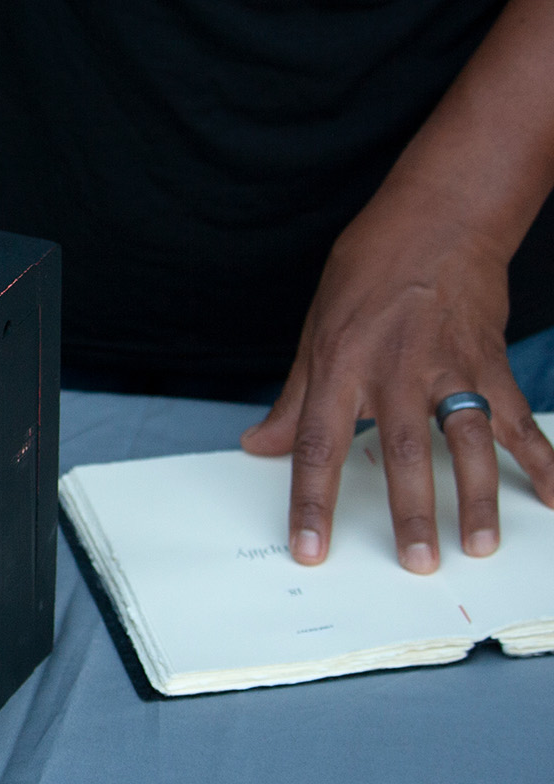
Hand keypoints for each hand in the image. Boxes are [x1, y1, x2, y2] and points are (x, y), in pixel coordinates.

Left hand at [240, 195, 553, 572]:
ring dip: (477, 497)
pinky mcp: (489, 363)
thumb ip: (292, 401)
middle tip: (416, 562)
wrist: (434, 221)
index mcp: (339, 367)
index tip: (310, 548)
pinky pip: (518, 419)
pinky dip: (541, 459)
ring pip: (467, 440)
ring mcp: (448, 368)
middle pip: (402, 451)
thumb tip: (257, 447)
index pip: (317, 445)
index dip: (311, 502)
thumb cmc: (366, 275)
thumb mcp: (314, 332)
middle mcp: (393, 371)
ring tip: (479, 545)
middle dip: (412, 511)